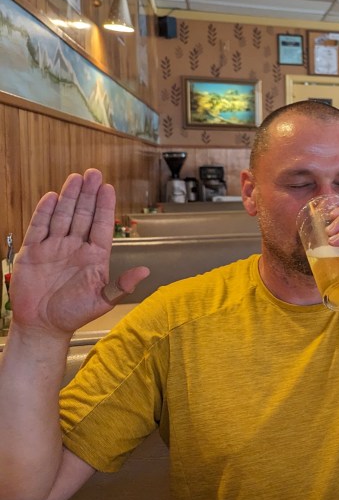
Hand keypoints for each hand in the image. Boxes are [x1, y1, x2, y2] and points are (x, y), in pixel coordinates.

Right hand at [9, 170, 148, 338]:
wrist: (42, 326)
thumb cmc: (74, 314)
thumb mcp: (102, 299)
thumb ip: (121, 284)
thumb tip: (145, 273)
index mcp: (94, 256)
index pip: (101, 226)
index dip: (104, 207)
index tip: (108, 188)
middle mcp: (75, 248)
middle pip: (82, 215)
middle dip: (88, 194)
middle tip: (93, 173)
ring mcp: (54, 247)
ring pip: (63, 216)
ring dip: (69, 197)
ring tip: (76, 178)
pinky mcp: (33, 252)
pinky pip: (39, 227)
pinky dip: (44, 212)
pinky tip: (52, 197)